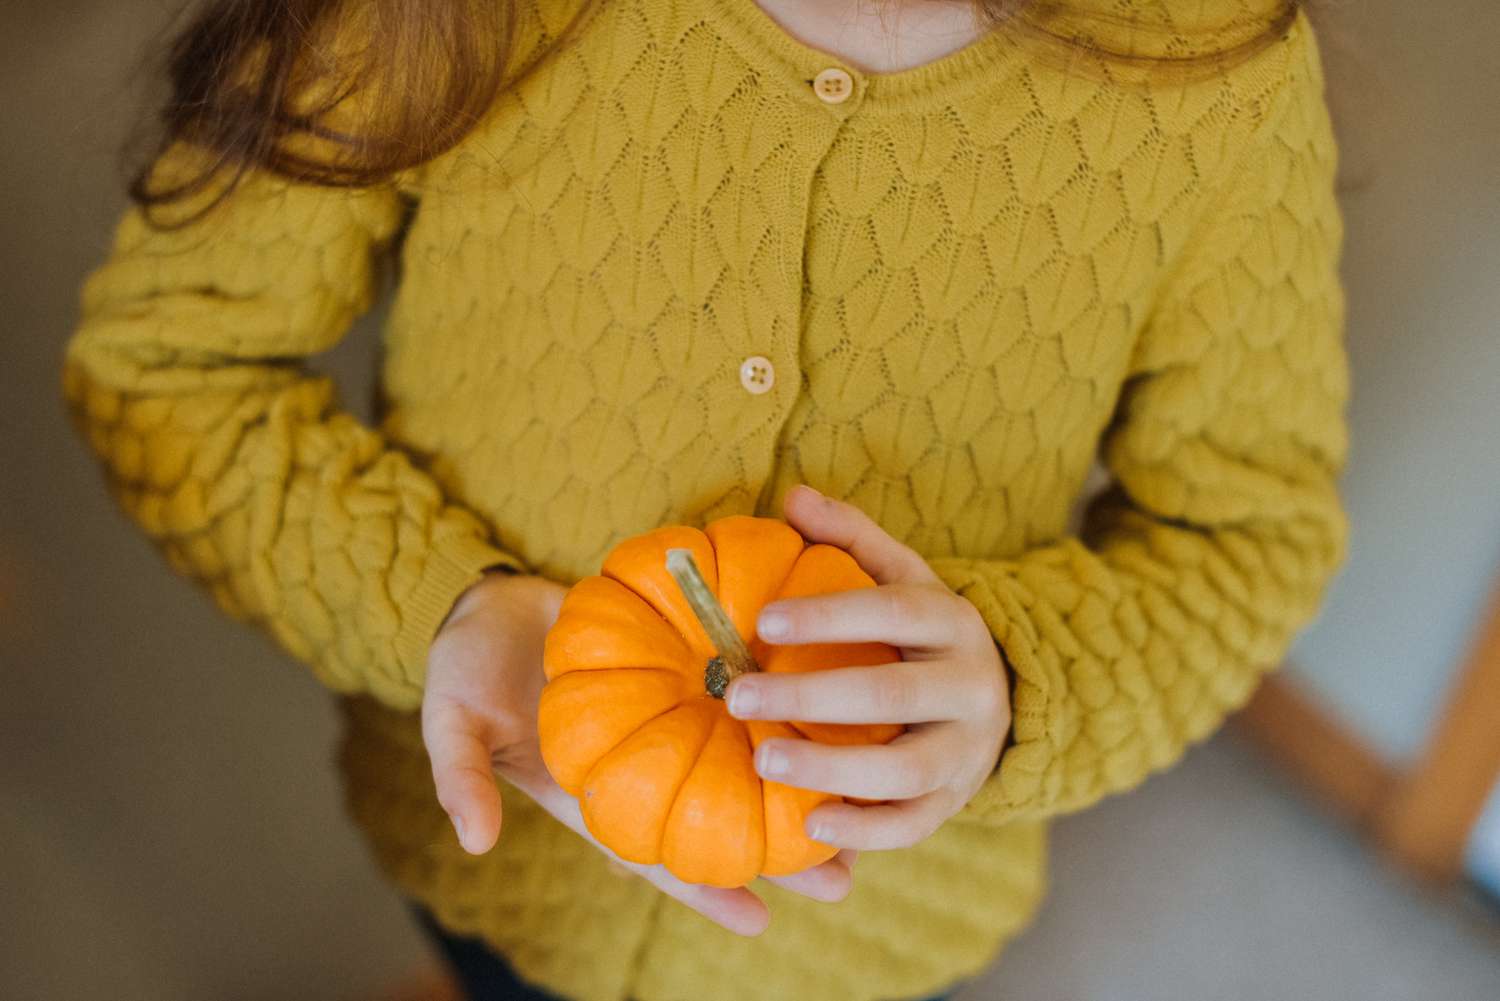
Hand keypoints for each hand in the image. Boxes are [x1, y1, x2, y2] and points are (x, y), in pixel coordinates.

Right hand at [421, 568, 855, 937]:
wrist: (487, 598)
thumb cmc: (468, 664)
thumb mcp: (453, 721)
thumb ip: (462, 776)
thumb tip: (473, 840)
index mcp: (596, 792)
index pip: (656, 853)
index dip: (703, 892)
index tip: (760, 921)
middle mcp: (645, 761)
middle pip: (721, 817)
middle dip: (780, 852)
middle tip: (845, 879)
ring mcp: (669, 716)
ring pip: (742, 759)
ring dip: (799, 779)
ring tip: (868, 803)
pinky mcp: (684, 667)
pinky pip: (738, 696)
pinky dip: (780, 706)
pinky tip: (833, 708)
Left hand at [725, 485, 1012, 849]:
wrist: (998, 698)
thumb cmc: (921, 633)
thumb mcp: (902, 576)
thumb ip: (851, 536)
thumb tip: (793, 497)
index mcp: (954, 621)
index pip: (896, 610)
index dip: (832, 615)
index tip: (762, 619)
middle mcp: (970, 686)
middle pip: (895, 695)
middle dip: (813, 698)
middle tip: (738, 696)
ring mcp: (968, 751)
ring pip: (906, 770)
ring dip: (832, 770)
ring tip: (764, 762)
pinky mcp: (955, 801)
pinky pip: (913, 824)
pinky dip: (865, 831)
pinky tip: (809, 824)